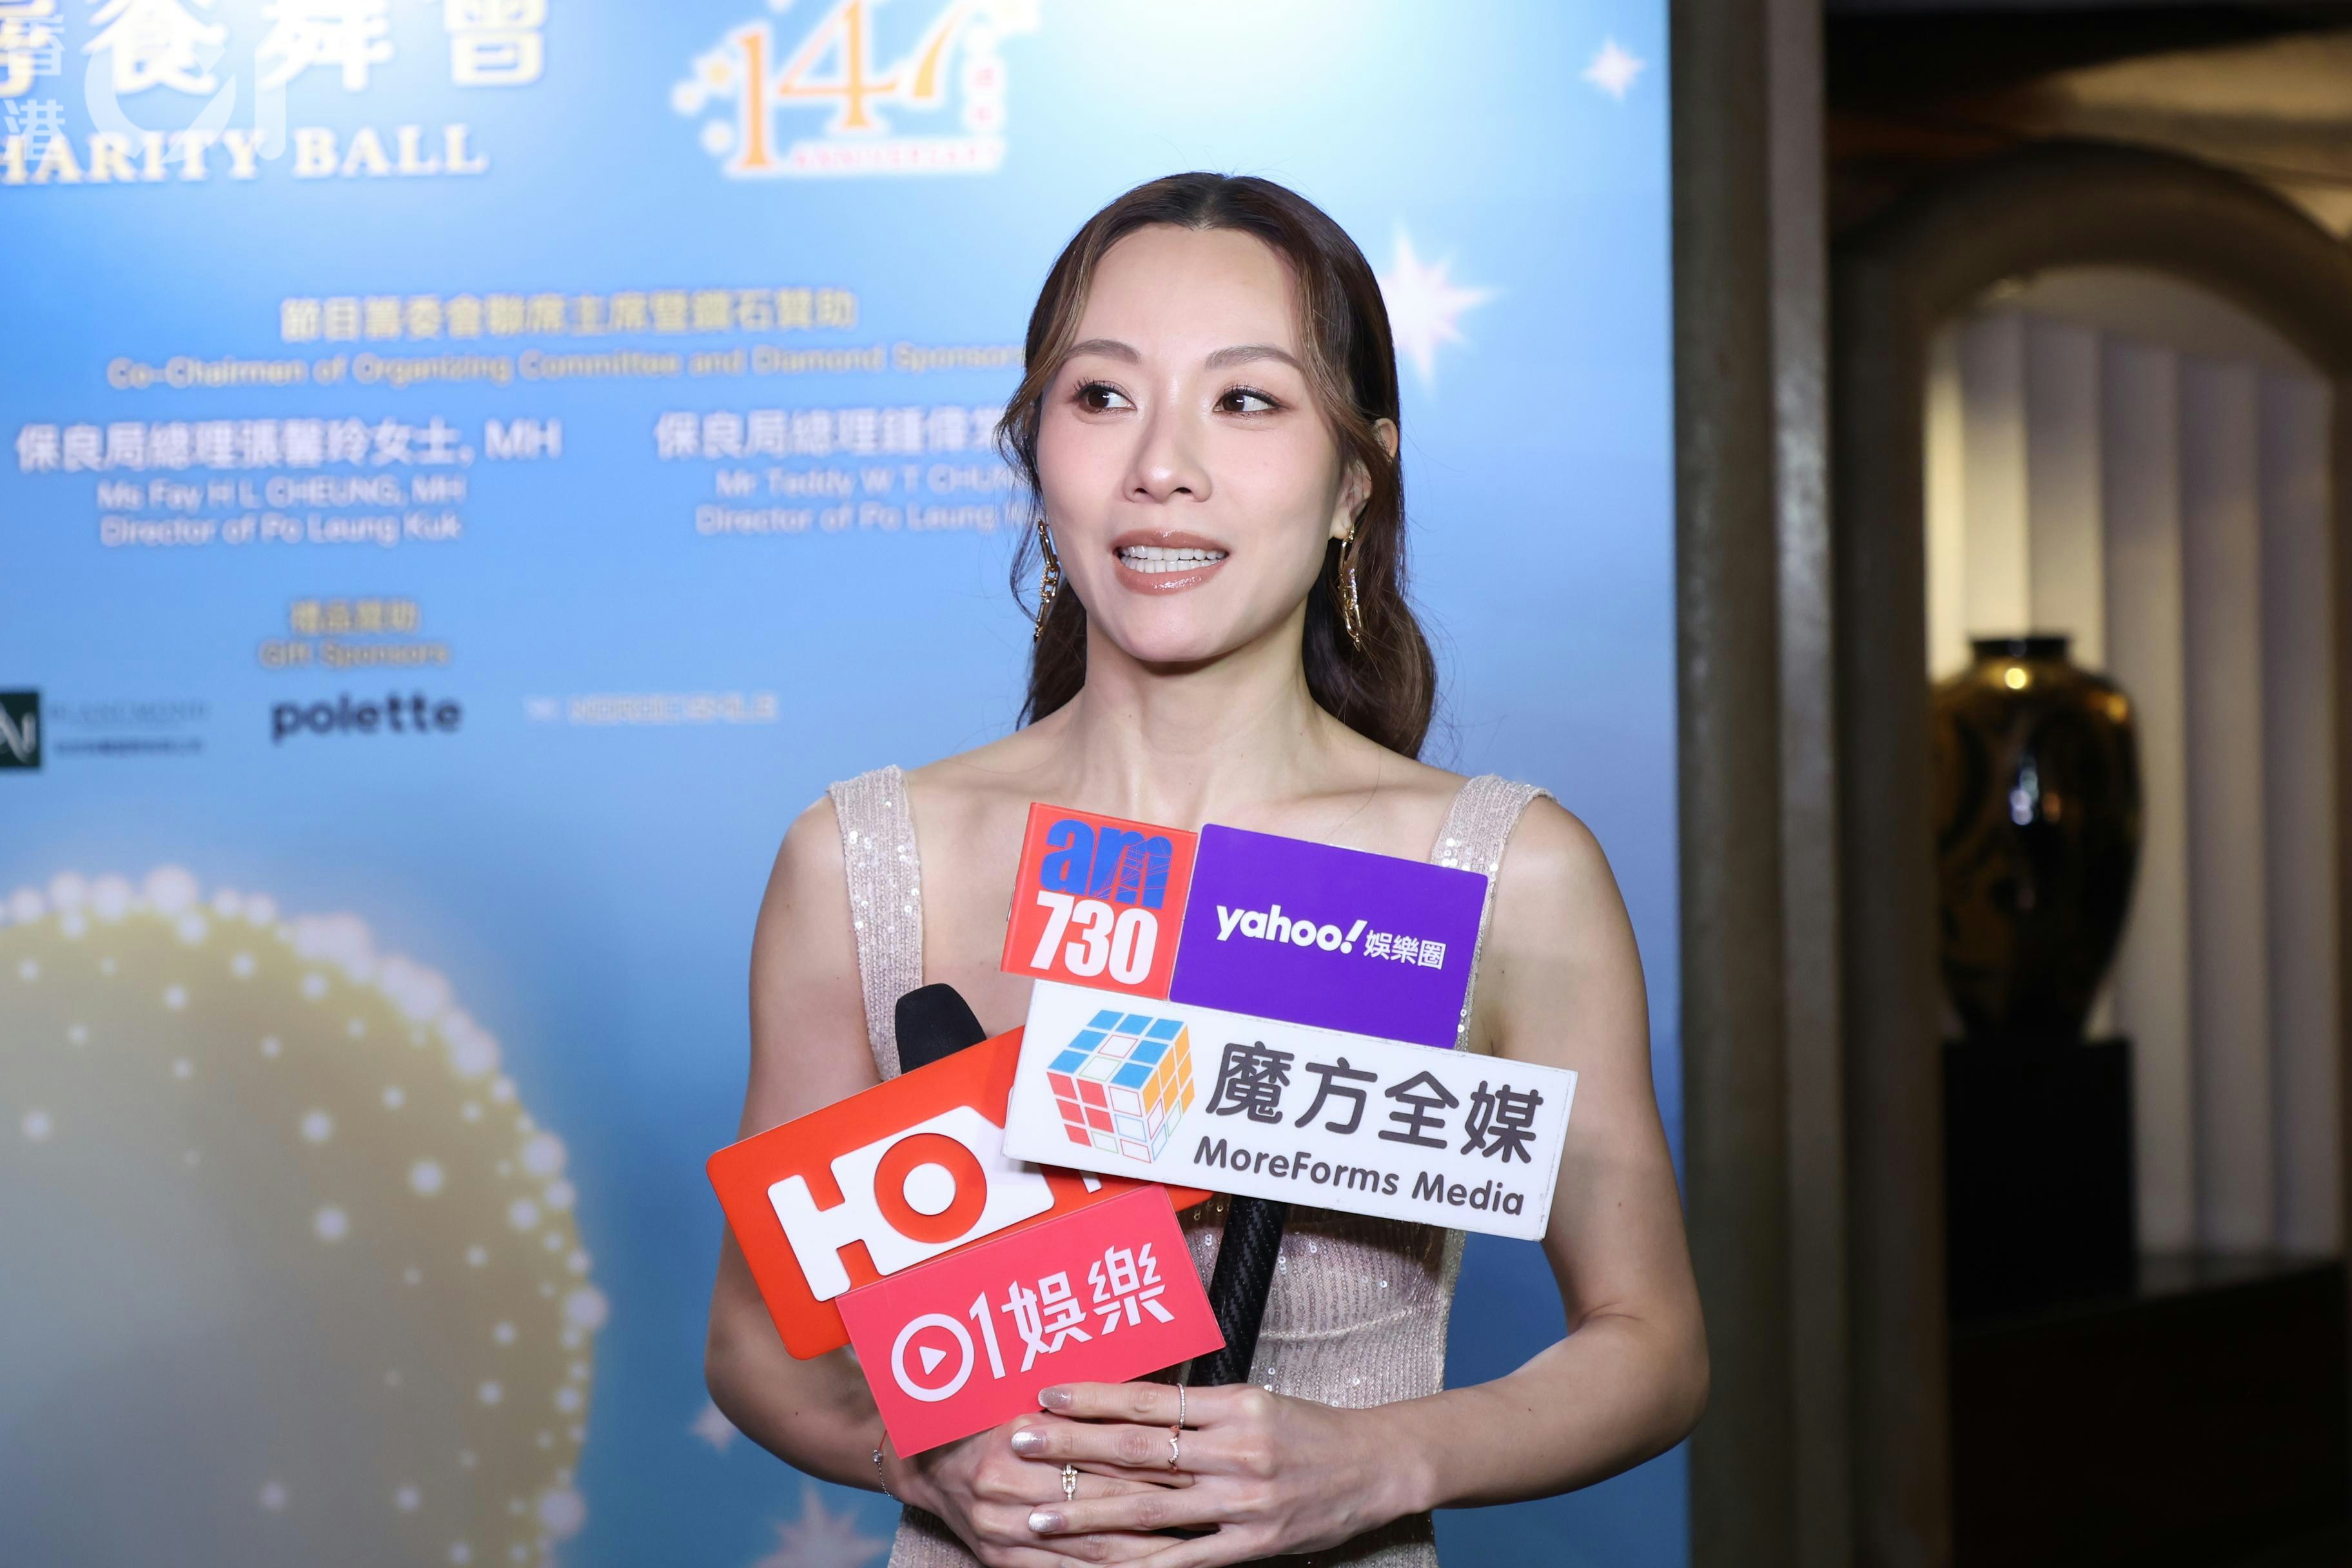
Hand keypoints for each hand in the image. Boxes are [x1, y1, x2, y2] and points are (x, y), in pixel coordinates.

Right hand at [891, 1415, 1193, 1566]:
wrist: (926, 1464)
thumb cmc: (988, 1422)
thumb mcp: (1032, 1402)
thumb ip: (1085, 1406)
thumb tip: (1156, 1395)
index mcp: (1022, 1433)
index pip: (1103, 1450)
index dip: (1153, 1456)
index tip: (1195, 1458)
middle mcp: (1010, 1481)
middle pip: (1102, 1497)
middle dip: (1159, 1501)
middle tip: (1206, 1500)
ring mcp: (1004, 1527)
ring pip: (1091, 1543)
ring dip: (1146, 1547)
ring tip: (1191, 1542)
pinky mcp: (1001, 1561)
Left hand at [1011, 1382, 1424, 1564]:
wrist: (1373, 1466)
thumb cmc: (1306, 1429)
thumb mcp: (1253, 1401)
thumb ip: (1194, 1409)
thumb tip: (1124, 1407)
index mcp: (1233, 1406)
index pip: (1148, 1400)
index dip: (1093, 1397)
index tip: (1045, 1395)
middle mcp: (1235, 1451)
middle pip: (1137, 1450)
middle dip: (1072, 1448)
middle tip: (1019, 1444)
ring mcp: (1243, 1503)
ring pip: (1150, 1510)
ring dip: (1086, 1515)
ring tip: (1037, 1518)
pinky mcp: (1252, 1545)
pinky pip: (1183, 1559)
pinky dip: (1136, 1564)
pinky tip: (1095, 1565)